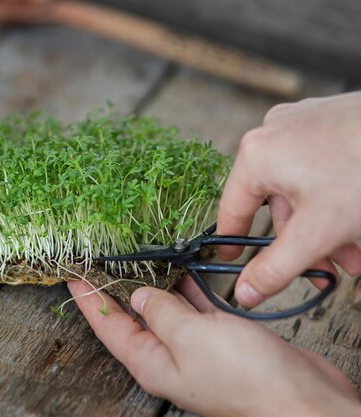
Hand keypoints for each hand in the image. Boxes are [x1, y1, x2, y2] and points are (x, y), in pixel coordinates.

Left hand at [68, 279, 359, 416]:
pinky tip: (184, 270)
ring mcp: (195, 347)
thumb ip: (161, 313)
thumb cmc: (246, 379)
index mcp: (152, 362)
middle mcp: (169, 356)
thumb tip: (139, 296)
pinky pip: (195, 308)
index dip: (89, 300)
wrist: (303, 400)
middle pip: (133, 317)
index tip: (74, 274)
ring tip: (140, 255)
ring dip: (155, 283)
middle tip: (105, 257)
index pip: (108, 327)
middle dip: (118, 288)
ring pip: (166, 309)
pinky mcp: (221, 339)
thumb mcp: (192, 338)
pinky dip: (188, 288)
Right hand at [217, 92, 360, 307]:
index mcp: (256, 155)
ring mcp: (303, 122)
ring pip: (302, 188)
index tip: (233, 258)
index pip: (233, 210)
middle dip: (306, 242)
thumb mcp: (317, 232)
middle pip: (277, 203)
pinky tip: (358, 220)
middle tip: (330, 269)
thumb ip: (276, 268)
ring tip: (355, 252)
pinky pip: (321, 168)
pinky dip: (336, 198)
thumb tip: (245, 291)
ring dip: (326, 226)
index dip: (234, 241)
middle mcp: (273, 133)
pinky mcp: (330, 120)